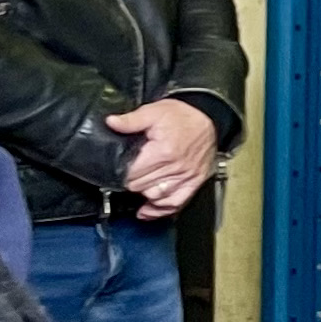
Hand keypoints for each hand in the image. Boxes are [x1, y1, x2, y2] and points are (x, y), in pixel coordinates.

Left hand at [105, 99, 219, 215]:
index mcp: (163, 152)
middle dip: (131, 181)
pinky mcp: (195, 181)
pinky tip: (149, 210)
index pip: (132, 174)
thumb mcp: (154, 111)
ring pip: (156, 197)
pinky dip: (161, 209)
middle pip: (141, 187)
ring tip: (138, 186)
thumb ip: (131, 120)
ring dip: (144, 193)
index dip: (121, 171)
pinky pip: (176, 203)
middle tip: (128, 173)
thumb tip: (112, 123)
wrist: (209, 117)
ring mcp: (187, 176)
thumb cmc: (183, 116)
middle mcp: (176, 167)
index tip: (118, 167)